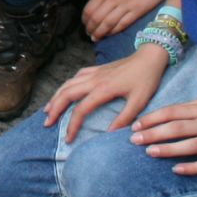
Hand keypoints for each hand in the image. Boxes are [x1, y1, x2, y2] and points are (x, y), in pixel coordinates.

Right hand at [43, 48, 166, 141]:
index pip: (80, 110)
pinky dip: (66, 85)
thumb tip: (110, 133)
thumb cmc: (146, 79)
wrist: (149, 57)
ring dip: (55, 97)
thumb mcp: (140, 101)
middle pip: (66, 94)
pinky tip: (63, 91)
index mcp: (103, 89)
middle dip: (54, 109)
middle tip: (47, 123)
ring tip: (47, 110)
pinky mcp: (96, 69)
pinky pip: (75, 76)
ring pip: (67, 84)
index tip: (68, 139)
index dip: (72, 125)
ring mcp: (93, 73)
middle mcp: (94, 80)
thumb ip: (124, 118)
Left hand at [82, 0, 171, 41]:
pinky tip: (109, 34)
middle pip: (96, 18)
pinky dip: (113, 31)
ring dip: (100, 33)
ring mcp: (125, 6)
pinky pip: (122, 24)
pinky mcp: (137, 12)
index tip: (85, 25)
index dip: (85, 20)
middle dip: (90, 29)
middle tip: (89, 34)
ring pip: (107, 24)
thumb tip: (97, 7)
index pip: (89, 9)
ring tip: (96, 38)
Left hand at [130, 98, 196, 174]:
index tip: (135, 125)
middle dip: (153, 133)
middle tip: (134, 140)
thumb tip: (164, 114)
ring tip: (149, 152)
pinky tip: (176, 170)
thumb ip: (189, 108)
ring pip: (189, 145)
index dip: (152, 119)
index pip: (171, 112)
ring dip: (168, 149)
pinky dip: (192, 167)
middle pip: (176, 128)